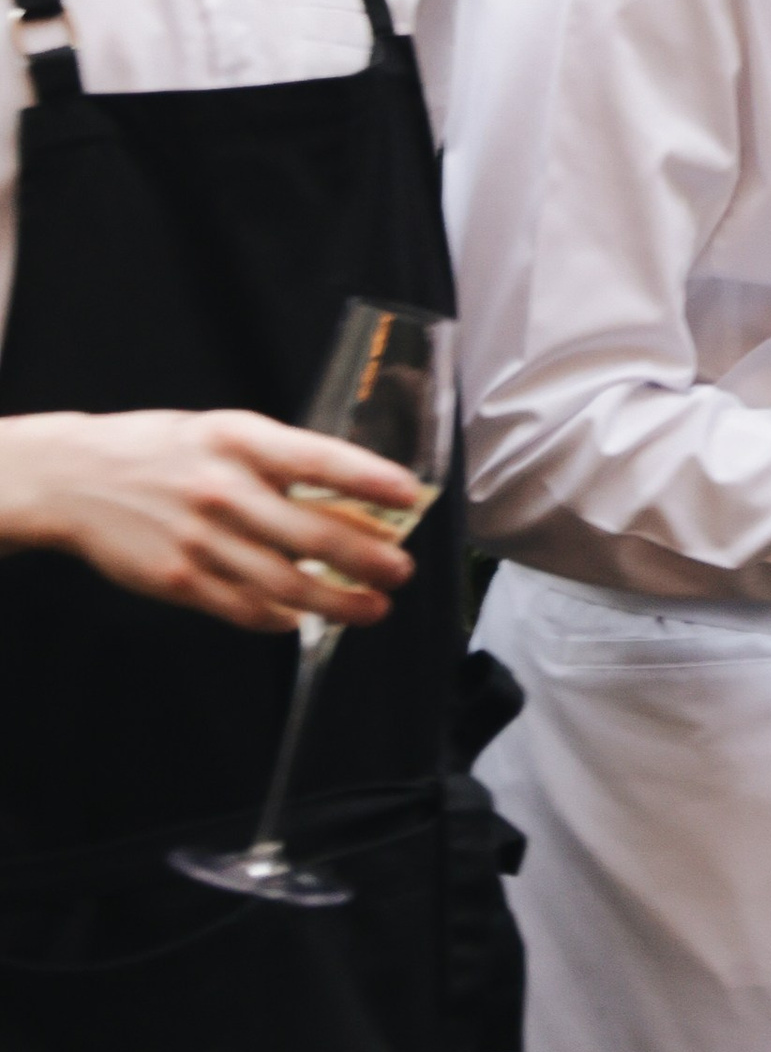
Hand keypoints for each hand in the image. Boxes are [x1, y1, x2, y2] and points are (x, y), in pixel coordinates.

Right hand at [0, 407, 420, 634]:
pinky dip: (282, 618)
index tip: (411, 496)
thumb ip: (280, 459)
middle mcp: (225, 490)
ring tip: (373, 608)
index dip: (371, 480)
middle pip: (314, 535)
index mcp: (241, 440)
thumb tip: (351, 493)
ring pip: (286, 585)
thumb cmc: (165, 450)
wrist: (78, 477)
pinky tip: (304, 619)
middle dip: (369, 560)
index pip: (320, 460)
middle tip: (402, 571)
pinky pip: (244, 609)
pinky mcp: (180, 581)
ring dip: (338, 603)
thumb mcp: (225, 432)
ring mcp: (201, 540)